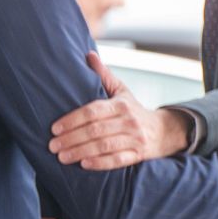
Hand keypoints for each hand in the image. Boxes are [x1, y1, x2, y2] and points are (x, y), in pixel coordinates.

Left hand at [50, 51, 190, 169]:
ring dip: (80, 152)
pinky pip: (118, 160)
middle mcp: (129, 121)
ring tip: (62, 157)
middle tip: (52, 146)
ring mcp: (135, 139)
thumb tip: (89, 54)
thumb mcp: (120, 91)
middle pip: (95, 131)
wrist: (165, 130)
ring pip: (104, 146)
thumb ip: (103, 75)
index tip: (54, 128)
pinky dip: (101, 163)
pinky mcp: (139, 155)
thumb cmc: (133, 110)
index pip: (93, 111)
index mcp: (120, 105)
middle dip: (71, 139)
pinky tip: (84, 164)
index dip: (72, 120)